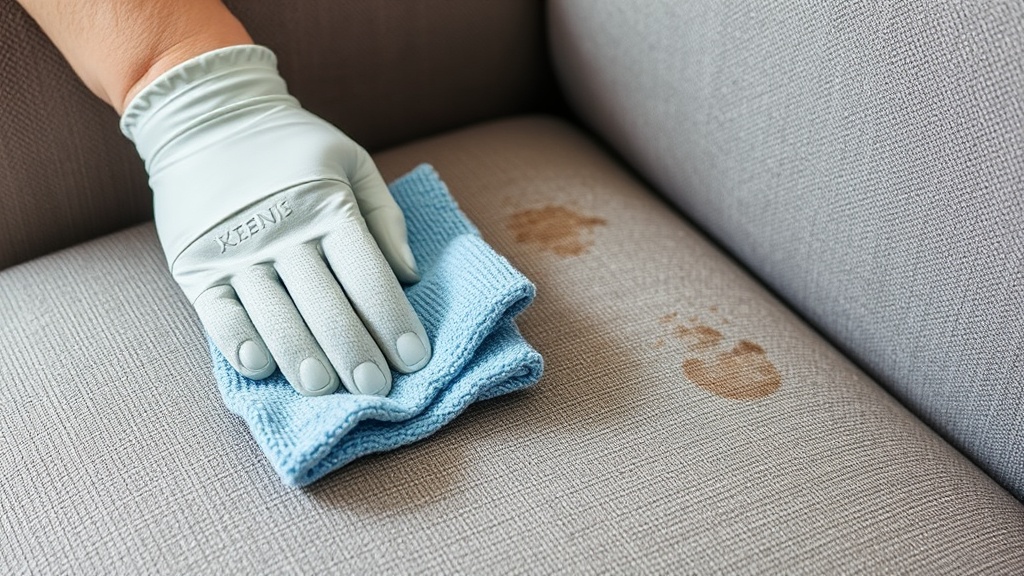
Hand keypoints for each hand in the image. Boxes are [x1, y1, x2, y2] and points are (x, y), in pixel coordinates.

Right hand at [120, 45, 430, 395]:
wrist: (206, 116)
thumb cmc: (292, 147)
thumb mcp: (350, 160)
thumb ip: (384, 216)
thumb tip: (411, 274)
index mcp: (327, 206)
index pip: (367, 273)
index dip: (393, 319)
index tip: (415, 358)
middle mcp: (282, 232)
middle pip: (325, 304)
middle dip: (355, 352)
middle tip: (377, 390)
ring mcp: (236, 251)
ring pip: (273, 315)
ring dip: (302, 357)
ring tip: (325, 388)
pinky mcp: (196, 265)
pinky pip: (217, 313)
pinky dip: (237, 342)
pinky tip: (260, 367)